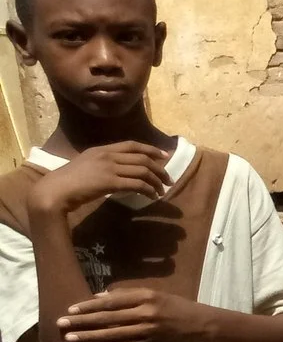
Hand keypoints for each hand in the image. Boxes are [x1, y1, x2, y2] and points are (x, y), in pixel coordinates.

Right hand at [27, 141, 169, 215]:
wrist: (55, 190)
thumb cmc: (68, 182)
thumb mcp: (86, 165)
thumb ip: (102, 164)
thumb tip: (119, 172)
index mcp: (101, 150)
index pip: (131, 145)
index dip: (151, 149)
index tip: (164, 156)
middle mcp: (107, 156)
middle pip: (142, 158)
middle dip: (159, 169)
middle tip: (168, 179)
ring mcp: (109, 168)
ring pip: (143, 171)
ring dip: (156, 181)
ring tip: (162, 190)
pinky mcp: (110, 182)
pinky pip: (137, 184)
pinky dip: (148, 190)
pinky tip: (152, 196)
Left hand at [59, 285, 207, 341]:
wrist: (199, 324)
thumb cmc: (175, 305)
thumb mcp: (154, 293)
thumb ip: (127, 294)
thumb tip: (99, 296)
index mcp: (146, 297)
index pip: (111, 302)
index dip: (89, 306)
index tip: (70, 309)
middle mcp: (145, 313)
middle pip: (108, 318)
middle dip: (82, 322)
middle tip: (62, 324)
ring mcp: (147, 331)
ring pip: (112, 335)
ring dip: (89, 337)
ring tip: (70, 338)